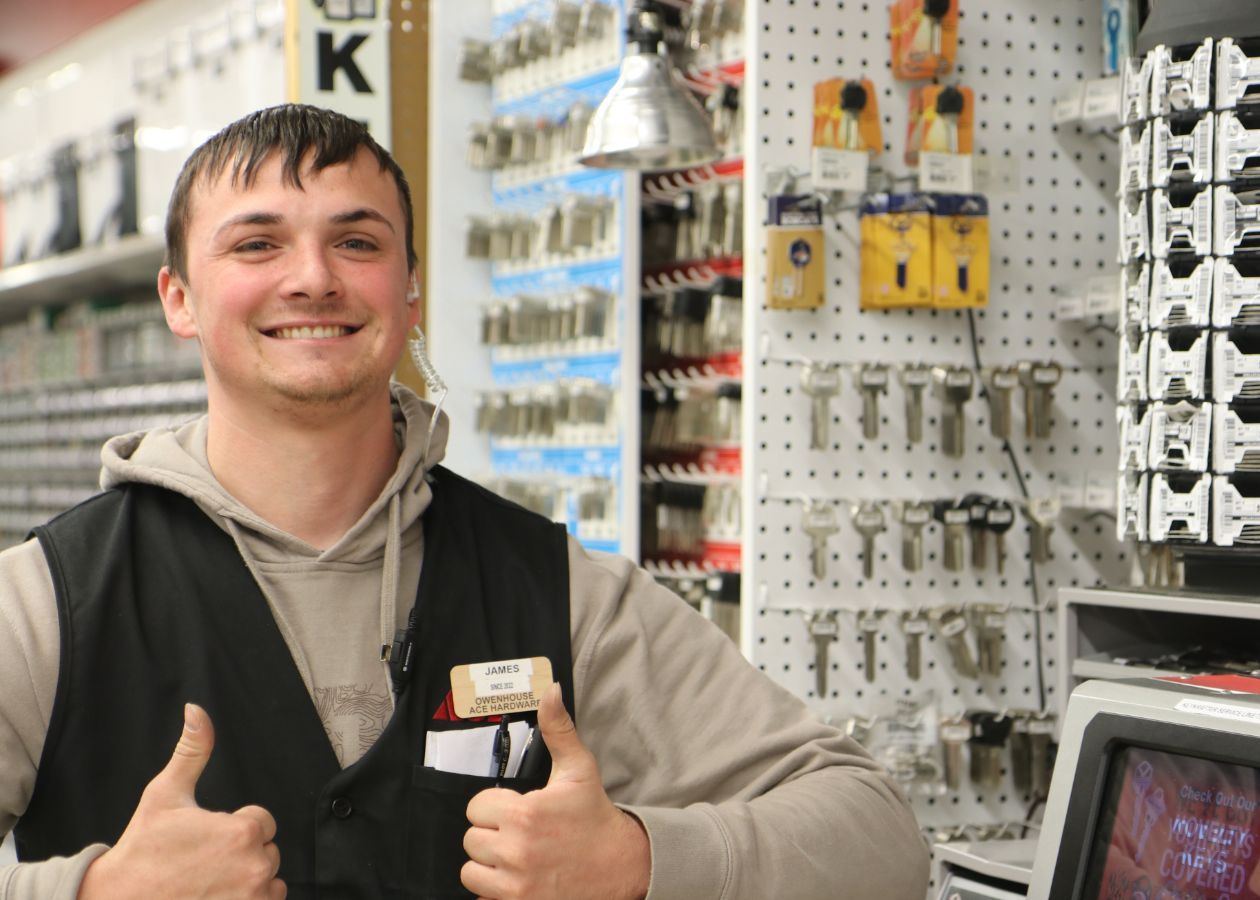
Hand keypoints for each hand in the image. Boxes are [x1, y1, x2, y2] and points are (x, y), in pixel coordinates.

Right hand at [78, 704, 285, 899]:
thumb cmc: (141, 851)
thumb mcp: (165, 795)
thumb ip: (192, 750)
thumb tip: (197, 710)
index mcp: (241, 832)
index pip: (262, 822)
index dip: (234, 827)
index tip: (206, 839)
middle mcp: (255, 867)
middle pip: (267, 852)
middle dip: (240, 855)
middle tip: (201, 863)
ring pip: (269, 882)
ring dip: (247, 882)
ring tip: (208, 883)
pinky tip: (214, 897)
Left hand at [461, 683, 649, 899]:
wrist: (621, 866)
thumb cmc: (595, 817)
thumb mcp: (578, 769)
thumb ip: (557, 728)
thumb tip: (549, 690)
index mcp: (525, 814)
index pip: (476, 808)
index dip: (493, 807)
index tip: (514, 810)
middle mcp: (516, 851)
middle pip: (472, 840)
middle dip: (492, 835)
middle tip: (519, 834)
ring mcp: (517, 885)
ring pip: (471, 872)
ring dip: (489, 866)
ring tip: (515, 857)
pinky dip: (495, 892)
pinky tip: (519, 879)